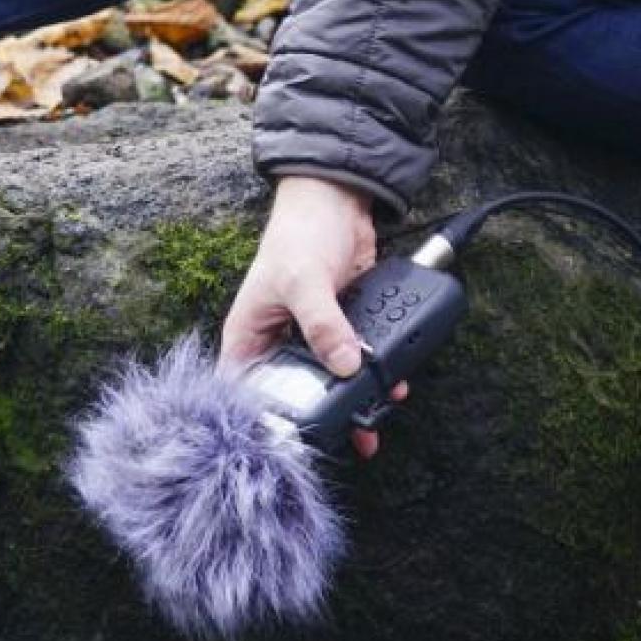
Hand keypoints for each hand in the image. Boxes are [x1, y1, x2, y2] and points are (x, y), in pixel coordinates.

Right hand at [222, 175, 404, 457]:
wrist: (337, 197)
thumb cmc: (300, 231)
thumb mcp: (305, 280)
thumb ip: (324, 324)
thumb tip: (346, 364)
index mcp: (250, 336)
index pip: (247, 392)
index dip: (264, 421)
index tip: (294, 443)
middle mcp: (277, 342)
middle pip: (295, 394)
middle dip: (323, 417)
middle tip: (349, 439)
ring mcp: (311, 336)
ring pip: (329, 381)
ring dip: (354, 399)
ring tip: (374, 423)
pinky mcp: (342, 327)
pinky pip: (356, 359)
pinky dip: (374, 373)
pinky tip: (393, 385)